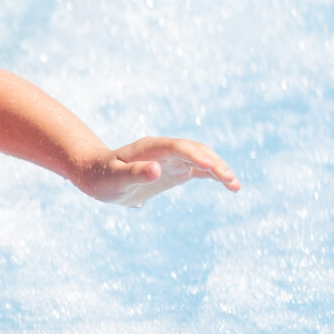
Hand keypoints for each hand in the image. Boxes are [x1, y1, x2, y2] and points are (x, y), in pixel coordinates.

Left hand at [78, 137, 239, 206]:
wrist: (98, 175)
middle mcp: (164, 150)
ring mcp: (172, 159)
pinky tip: (229, 186)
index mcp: (150, 148)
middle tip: (230, 181)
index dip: (194, 155)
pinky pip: (198, 170)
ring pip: (201, 160)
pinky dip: (214, 176)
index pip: (177, 147)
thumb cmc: (102, 177)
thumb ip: (134, 174)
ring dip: (219, 170)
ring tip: (236, 186)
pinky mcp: (174, 170)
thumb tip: (156, 170)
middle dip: (214, 164)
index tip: (209, 166)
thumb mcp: (114, 179)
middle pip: (195, 151)